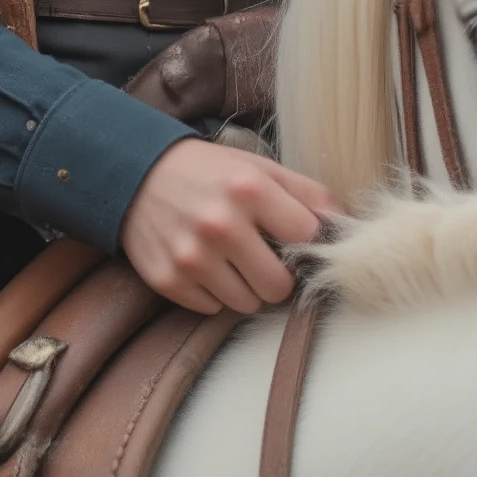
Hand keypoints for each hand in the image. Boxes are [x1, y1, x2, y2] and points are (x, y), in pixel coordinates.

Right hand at [121, 142, 340, 316]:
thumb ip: (305, 193)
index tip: (292, 238)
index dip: (305, 242)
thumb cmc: (206, 172)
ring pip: (247, 304)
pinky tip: (204, 265)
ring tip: (230, 259)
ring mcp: (191, 257)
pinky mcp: (168, 280)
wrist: (133, 173)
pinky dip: (213, 293)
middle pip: (279, 286)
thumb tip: (343, 225)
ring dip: (245, 287)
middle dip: (276, 276)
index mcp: (248, 189)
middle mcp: (220, 225)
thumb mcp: (257, 167)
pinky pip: (212, 308)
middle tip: (261, 257)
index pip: (307, 239)